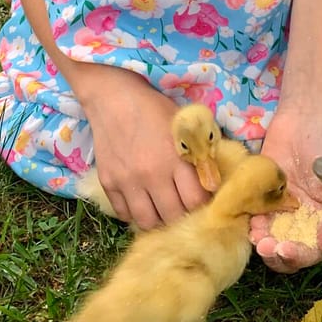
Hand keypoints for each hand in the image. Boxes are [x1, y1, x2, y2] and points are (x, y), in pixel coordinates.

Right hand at [79, 67, 209, 229]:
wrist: (113, 99)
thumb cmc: (154, 109)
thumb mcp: (185, 125)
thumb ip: (200, 154)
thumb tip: (212, 183)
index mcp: (175, 159)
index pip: (195, 201)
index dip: (203, 205)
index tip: (203, 201)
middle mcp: (151, 175)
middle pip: (172, 216)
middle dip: (182, 215)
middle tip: (184, 208)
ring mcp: (127, 182)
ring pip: (147, 222)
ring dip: (159, 219)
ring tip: (163, 210)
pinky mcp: (108, 184)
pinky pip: (124, 214)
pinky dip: (135, 214)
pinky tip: (142, 202)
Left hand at [250, 109, 321, 273]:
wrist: (302, 120)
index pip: (313, 251)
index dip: (300, 256)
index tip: (287, 249)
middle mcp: (301, 222)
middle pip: (288, 252)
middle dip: (276, 255)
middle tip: (267, 247)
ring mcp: (279, 211)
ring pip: (268, 240)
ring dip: (261, 244)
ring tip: (257, 236)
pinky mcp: (260, 198)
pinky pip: (253, 218)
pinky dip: (250, 224)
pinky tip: (250, 220)